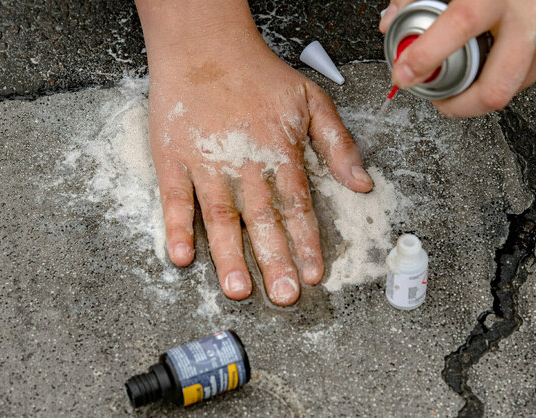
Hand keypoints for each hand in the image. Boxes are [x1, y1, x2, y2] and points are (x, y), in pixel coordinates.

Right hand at [137, 0, 372, 305]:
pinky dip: (175, 228)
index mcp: (279, 152)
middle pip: (262, 219)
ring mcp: (206, 163)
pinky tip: (180, 256)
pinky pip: (174, 199)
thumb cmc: (258, 72)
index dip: (307, 242)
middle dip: (275, 260)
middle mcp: (244, 163)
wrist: (204, 44)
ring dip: (228, 255)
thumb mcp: (312, 101)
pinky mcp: (173, 159)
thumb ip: (338, 145)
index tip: (314, 274)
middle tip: (283, 295)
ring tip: (237, 288)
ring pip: (219, 217)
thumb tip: (362, 183)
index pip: (297, 206)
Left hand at [380, 0, 535, 116]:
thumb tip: (393, 21)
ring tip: (468, 70)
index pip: (459, 28)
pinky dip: (510, 70)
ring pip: (513, 87)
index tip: (404, 73)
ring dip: (485, 87)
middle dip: (460, 106)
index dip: (426, 58)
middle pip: (495, 89)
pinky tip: (500, 51)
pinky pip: (533, 72)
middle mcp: (534, 14)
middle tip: (440, 97)